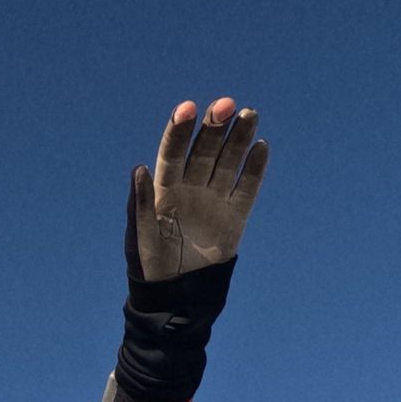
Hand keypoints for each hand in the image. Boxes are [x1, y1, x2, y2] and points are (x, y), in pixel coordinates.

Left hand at [129, 97, 268, 281]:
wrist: (177, 296)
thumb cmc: (150, 266)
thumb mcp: (141, 237)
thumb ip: (139, 204)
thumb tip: (138, 168)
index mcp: (164, 190)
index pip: (172, 154)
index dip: (179, 131)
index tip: (188, 108)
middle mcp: (190, 189)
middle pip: (205, 151)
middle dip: (215, 127)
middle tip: (227, 105)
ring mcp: (213, 200)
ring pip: (228, 162)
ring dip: (238, 138)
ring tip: (249, 114)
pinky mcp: (234, 216)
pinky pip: (247, 188)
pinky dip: (255, 169)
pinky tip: (261, 146)